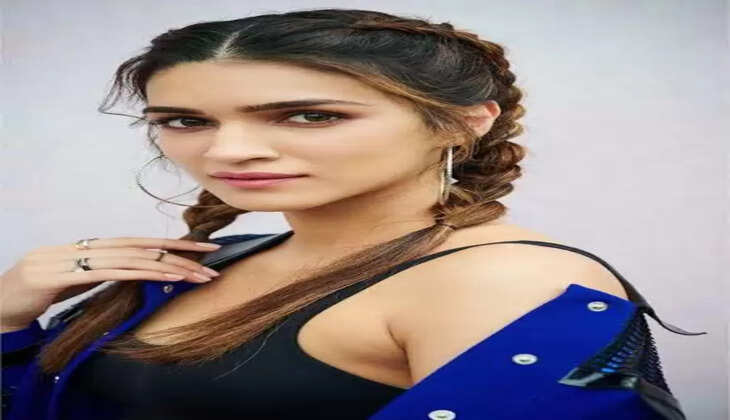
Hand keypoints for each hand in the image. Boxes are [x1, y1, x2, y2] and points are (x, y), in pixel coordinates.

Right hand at [0, 237, 221, 329]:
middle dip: (182, 254)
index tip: (204, 248)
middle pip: (144, 247)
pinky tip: (167, 279)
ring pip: (134, 258)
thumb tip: (136, 273)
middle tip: (213, 261)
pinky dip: (145, 274)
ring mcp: (74, 258)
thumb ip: (104, 273)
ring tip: (199, 275)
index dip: (173, 243)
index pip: (141, 242)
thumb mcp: (78, 282)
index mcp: (92, 247)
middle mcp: (87, 247)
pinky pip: (113, 273)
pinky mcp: (64, 274)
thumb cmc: (38, 294)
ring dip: (171, 267)